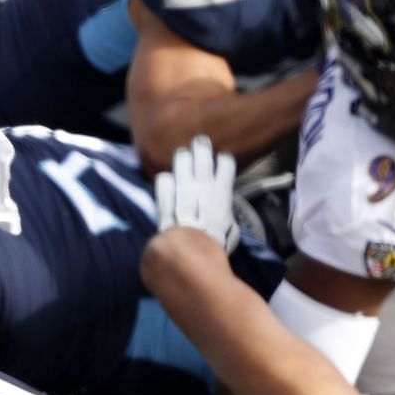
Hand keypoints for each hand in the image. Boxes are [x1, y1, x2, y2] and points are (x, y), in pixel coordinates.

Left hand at [154, 135, 239, 251]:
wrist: (190, 255)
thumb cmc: (214, 246)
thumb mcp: (230, 233)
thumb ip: (227, 221)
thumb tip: (225, 220)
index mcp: (221, 197)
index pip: (226, 171)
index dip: (225, 163)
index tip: (224, 158)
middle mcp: (202, 192)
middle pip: (202, 164)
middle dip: (202, 150)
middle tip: (201, 140)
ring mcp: (182, 196)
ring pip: (182, 171)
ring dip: (183, 159)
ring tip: (182, 152)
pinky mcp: (165, 204)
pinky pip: (164, 187)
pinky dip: (165, 182)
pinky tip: (165, 177)